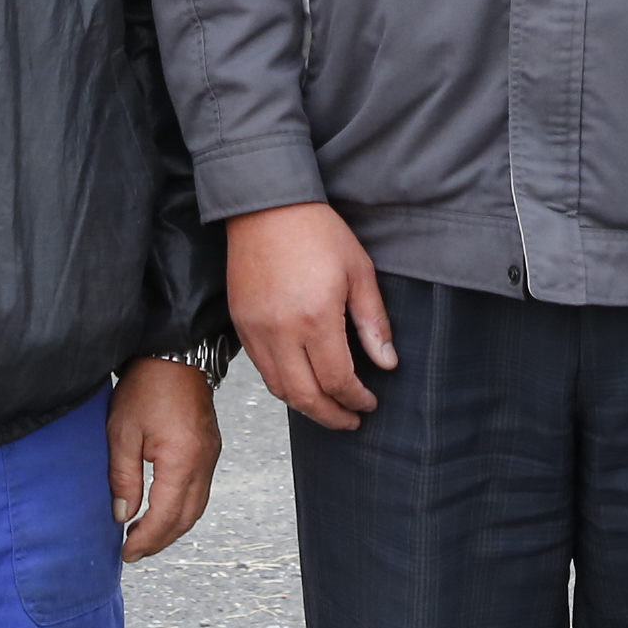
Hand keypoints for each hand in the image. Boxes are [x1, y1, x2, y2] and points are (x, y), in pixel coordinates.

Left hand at [108, 360, 223, 561]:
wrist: (175, 353)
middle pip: (186, 519)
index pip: (165, 516)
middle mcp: (203, 462)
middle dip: (160, 541)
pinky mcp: (210, 448)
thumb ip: (123, 478)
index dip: (145, 540)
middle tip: (134, 551)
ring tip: (144, 535)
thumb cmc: (148, 386)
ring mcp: (211, 456)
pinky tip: (162, 509)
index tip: (126, 552)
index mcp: (182, 460)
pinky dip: (182, 508)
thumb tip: (122, 515)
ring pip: (197, 507)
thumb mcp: (122, 432)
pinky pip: (200, 491)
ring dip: (172, 527)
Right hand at [227, 201, 396, 430]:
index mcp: (316, 319)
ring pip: (279, 390)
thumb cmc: (316, 231)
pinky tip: (301, 382)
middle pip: (305, 397)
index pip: (337, 381)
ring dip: (306, 406)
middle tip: (351, 421)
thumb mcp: (359, 272)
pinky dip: (283, 386)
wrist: (266, 206)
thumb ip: (373, 322)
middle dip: (332, 416)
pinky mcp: (241, 325)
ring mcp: (256, 331)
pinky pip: (261, 369)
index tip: (370, 402)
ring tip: (328, 408)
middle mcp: (282, 332)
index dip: (356, 399)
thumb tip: (387, 363)